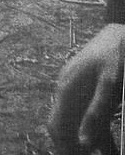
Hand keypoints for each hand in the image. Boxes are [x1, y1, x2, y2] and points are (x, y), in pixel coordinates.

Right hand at [48, 23, 124, 153]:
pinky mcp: (85, 90)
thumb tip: (85, 141)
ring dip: (84, 142)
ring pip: (74, 123)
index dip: (63, 147)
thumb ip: (96, 112)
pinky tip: (106, 145)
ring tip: (101, 154)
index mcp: (67, 89)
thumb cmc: (113, 55)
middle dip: (71, 147)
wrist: (118, 32)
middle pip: (61, 127)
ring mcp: (75, 90)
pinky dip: (93, 132)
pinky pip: (85, 115)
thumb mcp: (109, 83)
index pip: (56, 126)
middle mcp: (66, 91)